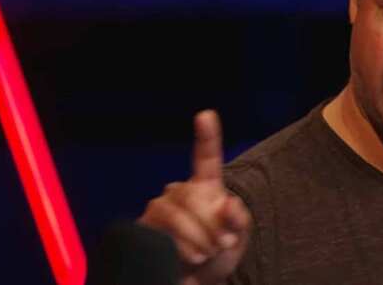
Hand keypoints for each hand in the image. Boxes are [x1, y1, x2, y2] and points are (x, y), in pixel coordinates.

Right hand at [139, 110, 251, 284]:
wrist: (196, 282)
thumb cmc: (218, 256)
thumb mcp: (238, 237)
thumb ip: (238, 218)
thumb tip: (225, 202)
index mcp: (206, 187)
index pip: (206, 157)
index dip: (207, 136)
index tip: (206, 115)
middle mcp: (179, 192)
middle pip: (193, 195)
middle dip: (212, 225)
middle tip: (222, 245)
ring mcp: (159, 209)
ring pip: (175, 214)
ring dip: (198, 239)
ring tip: (205, 254)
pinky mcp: (144, 228)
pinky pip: (160, 231)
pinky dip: (181, 247)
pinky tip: (189, 258)